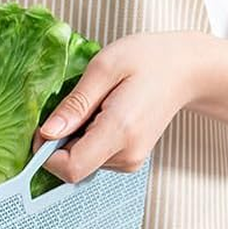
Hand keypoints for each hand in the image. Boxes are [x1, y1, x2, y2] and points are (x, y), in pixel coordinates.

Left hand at [35, 31, 207, 183]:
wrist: (186, 70)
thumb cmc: (148, 60)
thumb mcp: (104, 68)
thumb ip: (74, 104)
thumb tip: (47, 132)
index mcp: (120, 131)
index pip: (72, 168)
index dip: (46, 154)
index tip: (42, 128)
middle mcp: (127, 154)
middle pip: (73, 167)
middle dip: (59, 142)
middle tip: (72, 106)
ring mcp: (131, 159)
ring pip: (81, 162)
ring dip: (73, 137)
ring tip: (93, 104)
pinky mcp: (130, 158)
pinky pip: (93, 156)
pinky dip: (85, 138)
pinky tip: (100, 112)